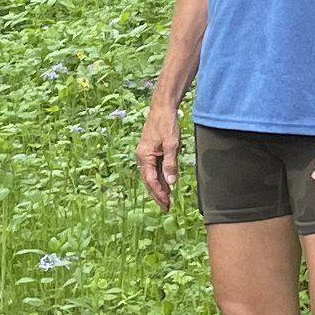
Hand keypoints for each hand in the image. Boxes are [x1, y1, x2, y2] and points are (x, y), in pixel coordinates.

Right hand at [138, 96, 181, 212]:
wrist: (162, 108)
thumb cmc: (166, 124)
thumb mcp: (172, 145)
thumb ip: (171, 164)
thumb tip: (171, 183)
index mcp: (144, 156)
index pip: (151, 180)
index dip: (159, 193)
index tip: (166, 203)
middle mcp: (143, 156)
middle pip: (149, 180)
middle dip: (158, 194)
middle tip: (166, 207)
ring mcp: (147, 154)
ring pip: (152, 175)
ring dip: (160, 187)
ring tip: (167, 199)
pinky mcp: (152, 150)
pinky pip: (155, 168)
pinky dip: (161, 177)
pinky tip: (167, 184)